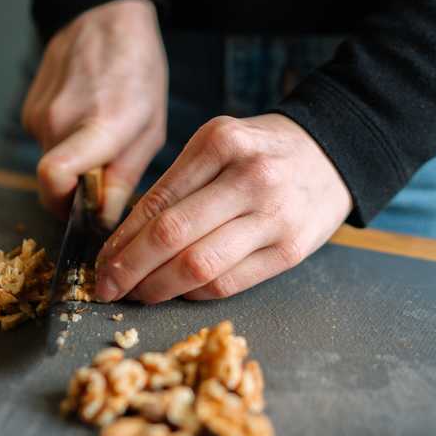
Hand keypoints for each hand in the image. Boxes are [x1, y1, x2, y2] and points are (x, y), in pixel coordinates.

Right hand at [24, 0, 166, 224]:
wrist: (104, 18)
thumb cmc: (138, 71)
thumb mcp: (150, 128)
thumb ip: (124, 177)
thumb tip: (104, 220)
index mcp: (99, 125)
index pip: (53, 178)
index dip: (63, 206)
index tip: (86, 209)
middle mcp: (59, 120)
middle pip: (52, 184)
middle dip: (76, 189)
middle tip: (106, 168)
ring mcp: (38, 113)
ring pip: (48, 163)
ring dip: (72, 162)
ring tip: (98, 132)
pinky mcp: (28, 109)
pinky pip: (43, 143)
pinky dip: (62, 142)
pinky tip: (82, 115)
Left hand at [94, 113, 351, 302]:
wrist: (334, 153)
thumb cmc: (262, 151)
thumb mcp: (218, 143)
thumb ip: (177, 183)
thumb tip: (126, 240)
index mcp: (220, 142)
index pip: (157, 201)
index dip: (121, 239)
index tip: (101, 260)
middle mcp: (248, 177)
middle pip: (171, 236)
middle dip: (129, 268)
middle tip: (107, 286)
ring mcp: (273, 216)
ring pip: (198, 266)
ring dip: (158, 287)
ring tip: (139, 293)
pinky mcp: (290, 250)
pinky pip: (229, 283)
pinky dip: (195, 292)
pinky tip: (179, 290)